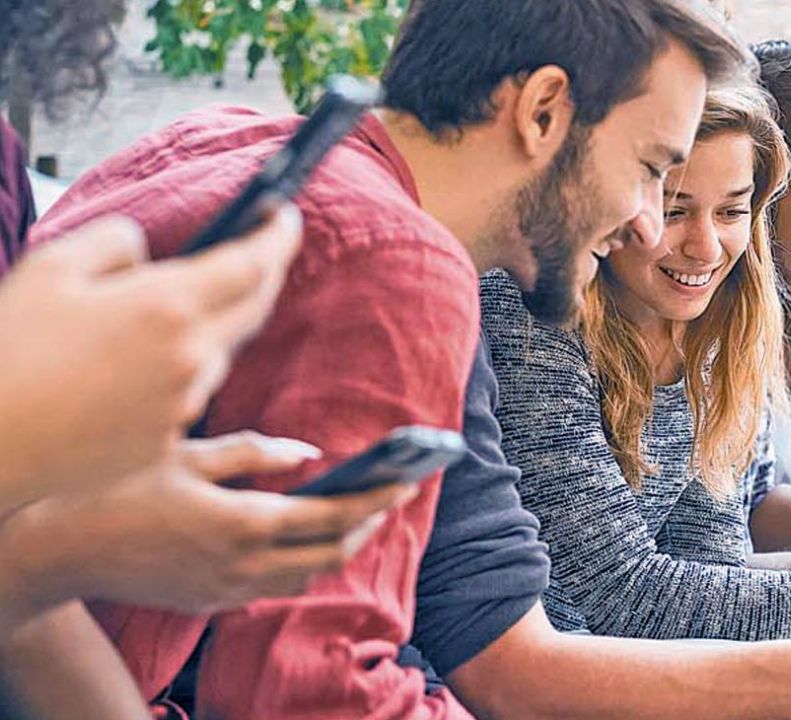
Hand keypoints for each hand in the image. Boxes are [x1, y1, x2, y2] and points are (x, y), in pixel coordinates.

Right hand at [0, 207, 301, 509]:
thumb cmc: (7, 351)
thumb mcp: (51, 267)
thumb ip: (116, 241)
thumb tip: (149, 253)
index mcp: (168, 307)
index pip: (253, 263)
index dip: (278, 235)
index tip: (285, 214)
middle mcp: (191, 358)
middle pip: (256, 307)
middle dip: (267, 271)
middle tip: (263, 245)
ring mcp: (184, 404)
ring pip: (220, 350)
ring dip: (214, 322)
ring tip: (178, 303)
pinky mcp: (167, 440)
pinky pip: (190, 391)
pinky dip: (180, 366)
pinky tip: (139, 360)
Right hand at [0, 431, 409, 624]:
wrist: (59, 548)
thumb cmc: (119, 485)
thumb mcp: (188, 453)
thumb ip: (256, 452)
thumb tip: (311, 454)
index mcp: (245, 521)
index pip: (334, 514)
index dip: (379, 498)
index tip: (411, 480)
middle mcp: (245, 564)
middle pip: (332, 551)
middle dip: (371, 522)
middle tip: (398, 493)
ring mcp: (229, 590)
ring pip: (308, 574)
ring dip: (341, 545)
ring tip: (363, 513)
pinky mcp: (212, 603)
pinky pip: (275, 585)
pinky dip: (303, 562)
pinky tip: (309, 537)